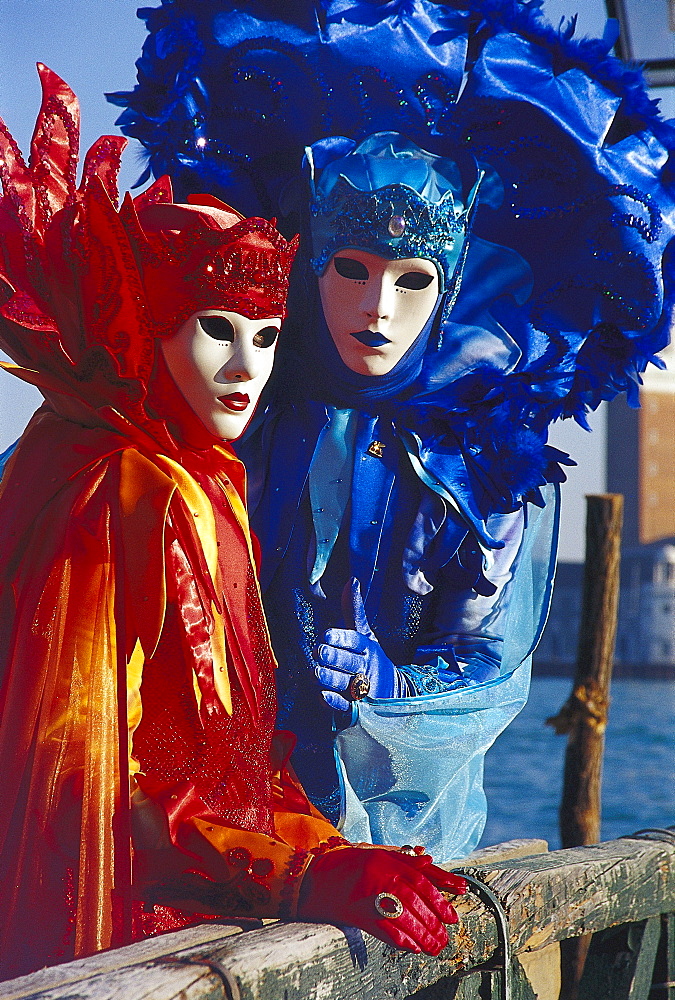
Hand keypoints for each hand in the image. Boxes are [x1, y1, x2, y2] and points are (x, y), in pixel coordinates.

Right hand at [297, 845, 466, 954]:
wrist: (310, 878)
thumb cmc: (344, 865)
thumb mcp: (375, 854)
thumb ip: (403, 859)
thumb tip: (430, 860)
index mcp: (385, 860)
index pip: (420, 880)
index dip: (440, 898)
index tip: (452, 915)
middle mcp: (379, 875)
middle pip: (415, 901)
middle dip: (434, 921)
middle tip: (445, 937)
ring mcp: (367, 895)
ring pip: (403, 917)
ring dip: (422, 935)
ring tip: (434, 947)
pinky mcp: (356, 914)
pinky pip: (383, 929)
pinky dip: (400, 940)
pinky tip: (412, 948)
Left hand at [314, 578, 398, 709]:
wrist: (393, 693)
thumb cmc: (371, 658)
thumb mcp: (366, 635)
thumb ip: (354, 611)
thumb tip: (352, 580)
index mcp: (367, 647)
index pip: (355, 640)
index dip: (341, 638)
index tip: (326, 635)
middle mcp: (366, 667)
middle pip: (350, 662)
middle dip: (334, 657)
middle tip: (319, 652)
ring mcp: (363, 689)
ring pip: (346, 683)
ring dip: (331, 678)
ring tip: (317, 672)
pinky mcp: (357, 708)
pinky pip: (346, 706)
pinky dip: (334, 702)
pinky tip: (322, 696)